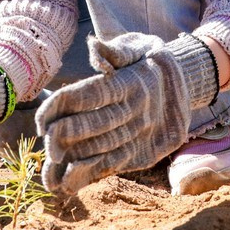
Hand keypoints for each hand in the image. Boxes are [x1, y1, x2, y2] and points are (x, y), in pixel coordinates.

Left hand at [35, 32, 216, 194]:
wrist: (187, 84)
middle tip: (46, 142)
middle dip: (66, 136)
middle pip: (95, 125)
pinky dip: (90, 174)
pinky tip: (68, 182)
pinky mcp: (144, 154)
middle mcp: (138, 112)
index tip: (42, 119)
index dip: (63, 106)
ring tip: (48, 174)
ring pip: (103, 151)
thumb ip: (115, 51)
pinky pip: (114, 165)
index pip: (92, 94)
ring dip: (73, 164)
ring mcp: (142, 136)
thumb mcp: (139, 46)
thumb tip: (93, 46)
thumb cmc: (151, 61)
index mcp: (133, 82)